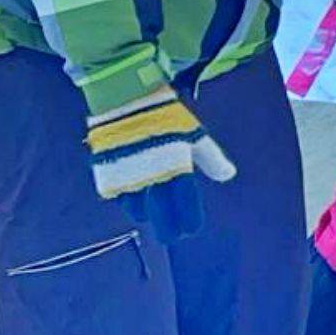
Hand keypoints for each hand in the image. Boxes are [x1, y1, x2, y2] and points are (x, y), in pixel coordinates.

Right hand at [85, 86, 237, 242]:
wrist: (124, 100)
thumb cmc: (166, 115)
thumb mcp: (194, 134)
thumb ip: (211, 158)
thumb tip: (228, 176)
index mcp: (177, 168)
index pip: (185, 206)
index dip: (189, 219)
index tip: (191, 228)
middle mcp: (152, 179)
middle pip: (161, 218)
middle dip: (168, 228)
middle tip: (172, 234)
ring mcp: (127, 180)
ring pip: (139, 211)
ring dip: (147, 211)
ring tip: (153, 205)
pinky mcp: (107, 177)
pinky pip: (120, 199)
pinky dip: (128, 199)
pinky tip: (135, 193)